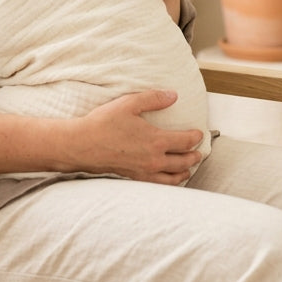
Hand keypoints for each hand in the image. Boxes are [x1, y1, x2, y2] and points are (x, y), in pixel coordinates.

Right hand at [73, 90, 203, 184]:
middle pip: (184, 162)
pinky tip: (169, 179)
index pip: (186, 141)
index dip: (196, 137)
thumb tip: (173, 96)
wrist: (82, 145)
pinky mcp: (135, 178)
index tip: (199, 133)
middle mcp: (154, 160)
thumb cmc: (104, 123)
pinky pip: (159, 185)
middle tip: (199, 152)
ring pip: (174, 177)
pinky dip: (170, 183)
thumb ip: (153, 99)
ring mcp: (145, 172)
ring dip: (185, 171)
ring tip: (189, 167)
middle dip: (194, 156)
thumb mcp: (129, 103)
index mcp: (156, 141)